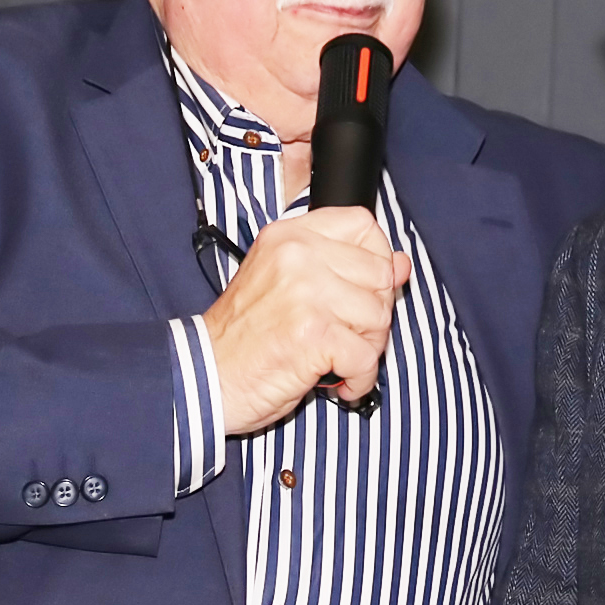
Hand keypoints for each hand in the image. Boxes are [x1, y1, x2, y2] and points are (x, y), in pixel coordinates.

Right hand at [201, 207, 410, 435]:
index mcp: (290, 236)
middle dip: (374, 314)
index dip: (376, 258)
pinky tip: (337, 380)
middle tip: (347, 335)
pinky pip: (366, 357)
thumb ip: (344, 267)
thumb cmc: (243, 336)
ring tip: (336, 358)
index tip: (365, 287)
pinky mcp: (313, 334)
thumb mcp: (287, 284)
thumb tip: (401, 264)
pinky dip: (358, 378)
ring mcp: (306, 293)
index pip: (363, 224)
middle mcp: (298, 256)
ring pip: (379, 317)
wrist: (204, 376)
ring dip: (366, 348)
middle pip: (380, 275)